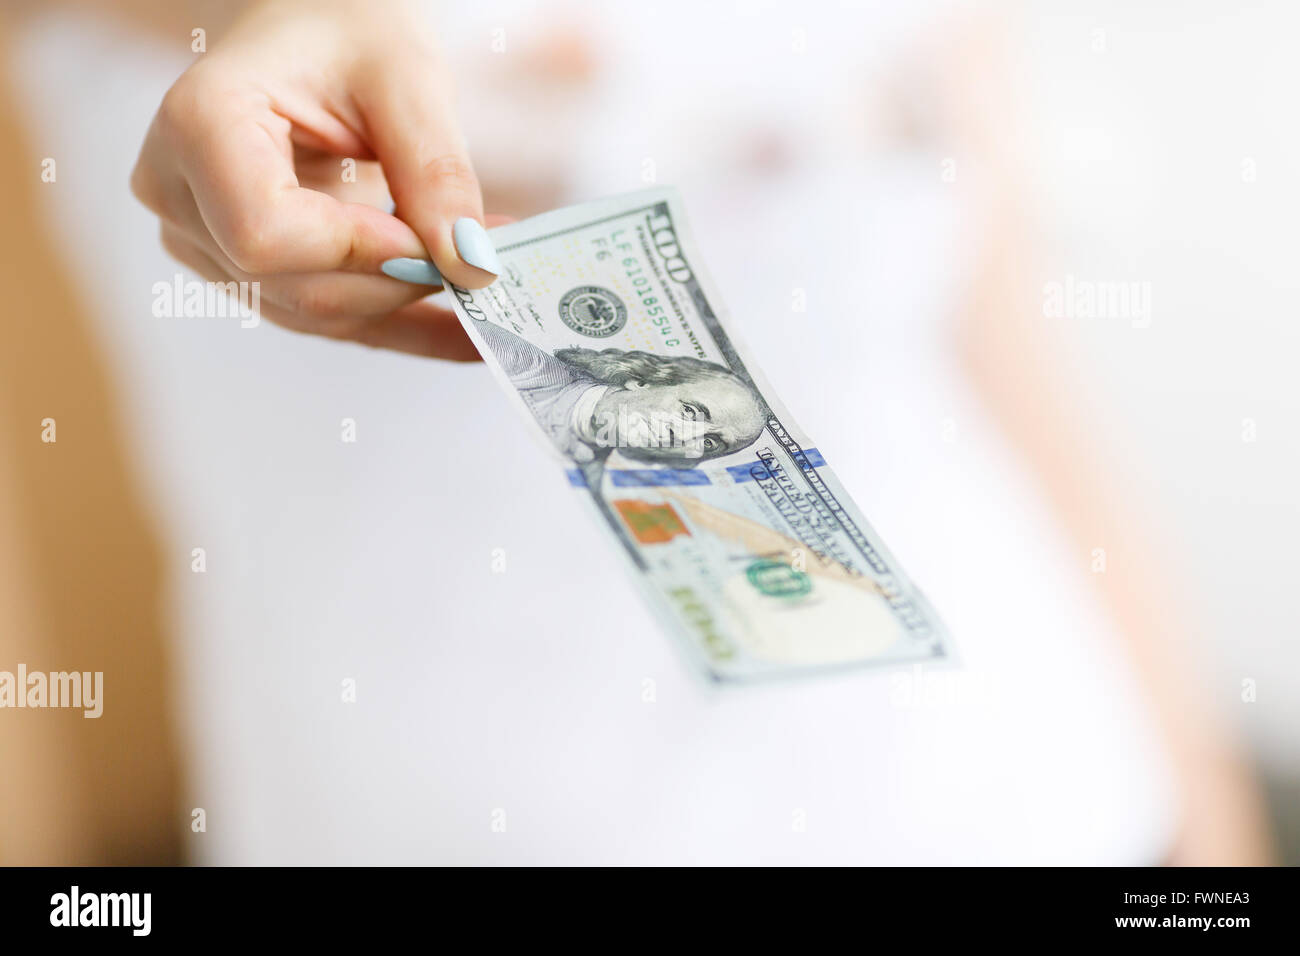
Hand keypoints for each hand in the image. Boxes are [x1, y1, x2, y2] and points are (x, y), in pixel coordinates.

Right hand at [131, 0, 499, 359]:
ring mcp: (207, 242)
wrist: (317, 32)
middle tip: (488, 259)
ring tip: (490, 284)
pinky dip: (405, 325)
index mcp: (199, 123)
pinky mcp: (249, 274)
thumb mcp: (406, 79)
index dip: (360, 250)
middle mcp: (182, 193)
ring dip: (410, 303)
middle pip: (296, 283)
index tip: (435, 239)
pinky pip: (333, 321)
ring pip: (317, 313)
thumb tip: (471, 267)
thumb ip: (435, 174)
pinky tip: (468, 336)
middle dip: (400, 279)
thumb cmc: (345, 27)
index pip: (265, 231)